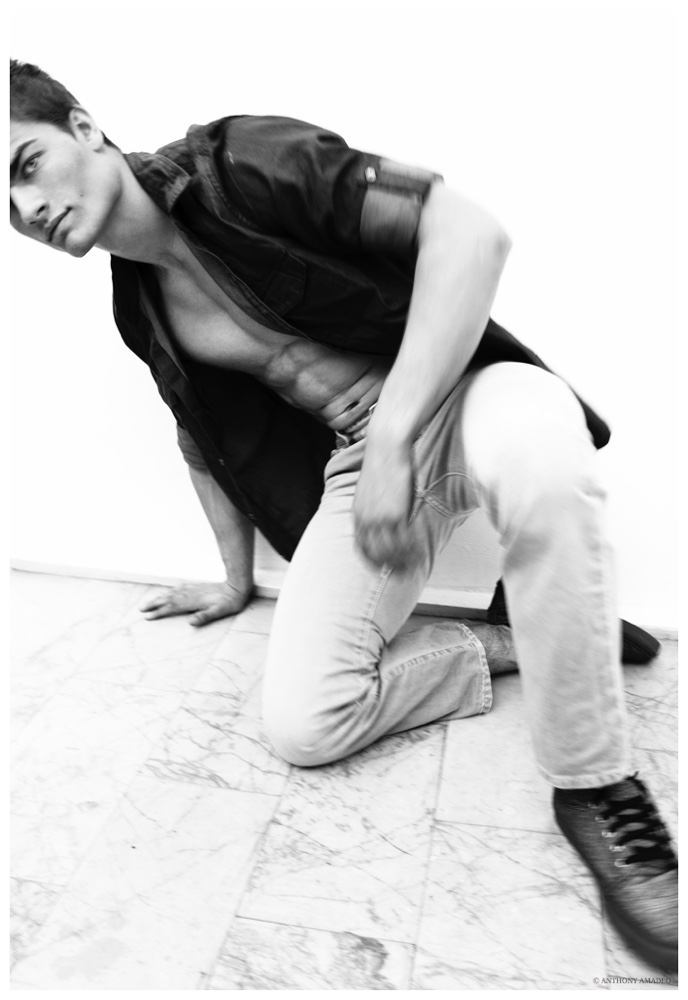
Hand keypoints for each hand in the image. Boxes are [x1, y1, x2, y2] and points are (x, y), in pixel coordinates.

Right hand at [139, 581, 251, 626]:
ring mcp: (191, 589)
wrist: (235, 587)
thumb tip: (191, 622)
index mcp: (192, 601)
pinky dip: (168, 592)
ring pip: (170, 593)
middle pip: (167, 599)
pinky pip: (177, 588)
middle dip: (153, 604)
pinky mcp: (195, 587)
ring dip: (158, 598)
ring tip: (148, 602)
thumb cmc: (228, 602)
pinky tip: (167, 593)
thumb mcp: (219, 612)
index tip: (148, 617)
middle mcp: (189, 594)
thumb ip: (205, 617)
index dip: (159, 612)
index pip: (171, 607)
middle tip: (141, 609)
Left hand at [352, 445, 421, 570]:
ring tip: (413, 565)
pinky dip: (411, 550)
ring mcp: (379, 519)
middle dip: (388, 565)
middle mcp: (365, 520)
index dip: (372, 560)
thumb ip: (373, 507)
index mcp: (357, 514)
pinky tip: (419, 552)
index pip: (361, 547)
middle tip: (401, 572)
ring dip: (403, 560)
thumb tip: (383, 518)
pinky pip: (404, 540)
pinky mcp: (396, 514)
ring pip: (391, 550)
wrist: (386, 448)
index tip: (381, 567)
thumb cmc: (381, 464)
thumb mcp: (369, 491)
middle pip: (375, 553)